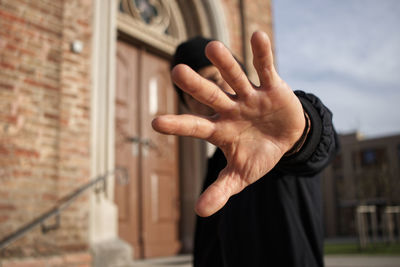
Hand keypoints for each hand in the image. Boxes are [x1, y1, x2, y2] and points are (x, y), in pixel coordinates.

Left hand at [152, 31, 304, 216]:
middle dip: (196, 85)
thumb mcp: (241, 176)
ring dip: (226, 63)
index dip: (179, 124)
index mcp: (221, 130)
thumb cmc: (259, 155)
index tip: (155, 122)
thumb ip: (221, 190)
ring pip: (235, 77)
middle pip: (211, 95)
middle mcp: (231, 109)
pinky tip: (257, 35)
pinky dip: (262, 54)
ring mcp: (250, 96)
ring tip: (212, 47)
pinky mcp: (272, 87)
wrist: (287, 141)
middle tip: (176, 72)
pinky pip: (266, 68)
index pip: (196, 126)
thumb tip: (199, 212)